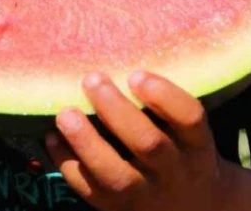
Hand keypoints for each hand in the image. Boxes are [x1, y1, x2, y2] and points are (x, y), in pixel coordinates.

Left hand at [46, 71, 226, 210]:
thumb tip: (118, 55)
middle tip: (92, 80)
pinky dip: (68, 164)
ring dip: (87, 142)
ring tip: (65, 114)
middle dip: (116, 111)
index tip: (136, 73)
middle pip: (148, 144)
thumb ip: (164, 106)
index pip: (190, 119)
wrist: (194, 208)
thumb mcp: (188, 133)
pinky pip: (90, 192)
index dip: (164, 96)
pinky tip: (53, 139)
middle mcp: (174, 172)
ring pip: (116, 175)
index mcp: (197, 146)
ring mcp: (146, 196)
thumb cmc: (182, 152)